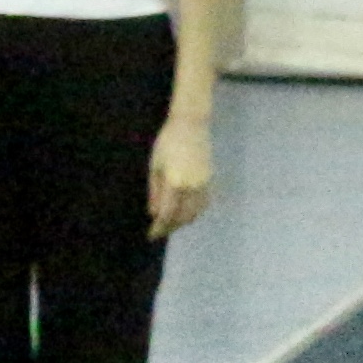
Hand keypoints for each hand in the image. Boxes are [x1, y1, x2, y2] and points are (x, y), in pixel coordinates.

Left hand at [149, 115, 215, 238]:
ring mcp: (203, 186)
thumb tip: (154, 213)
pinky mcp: (210, 182)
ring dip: (182, 222)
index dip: (159, 227)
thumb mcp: (154, 165)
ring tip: (170, 224)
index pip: (167, 214)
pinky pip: (203, 205)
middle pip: (182, 218)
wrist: (191, 127)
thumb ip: (154, 191)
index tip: (151, 235)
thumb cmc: (167, 143)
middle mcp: (192, 189)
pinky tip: (185, 213)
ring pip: (194, 214)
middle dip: (170, 227)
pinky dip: (193, 213)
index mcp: (175, 184)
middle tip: (159, 231)